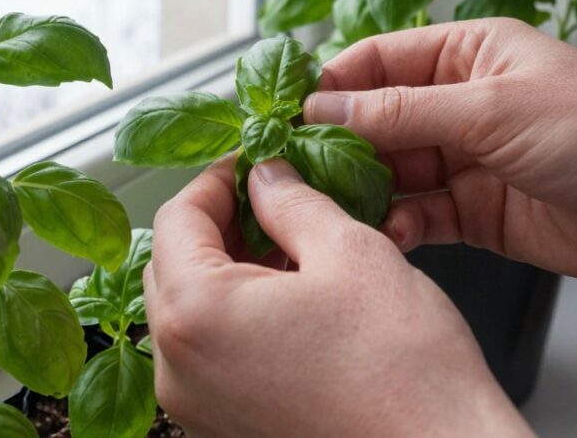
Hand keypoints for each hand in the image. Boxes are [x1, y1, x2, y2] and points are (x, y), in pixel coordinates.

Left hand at [144, 157, 532, 437]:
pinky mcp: (224, 426)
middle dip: (220, 222)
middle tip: (271, 198)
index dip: (218, 178)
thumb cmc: (403, 374)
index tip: (252, 164)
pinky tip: (291, 298)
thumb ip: (293, 202)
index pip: (177, 217)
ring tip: (289, 247)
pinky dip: (237, 314)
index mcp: (197, 316)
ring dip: (229, 267)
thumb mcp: (349, 252)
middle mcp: (181, 370)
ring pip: (191, 309)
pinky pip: (210, 353)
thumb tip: (267, 177)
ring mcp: (198, 406)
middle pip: (173, 264)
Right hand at [305, 18, 576, 290]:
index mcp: (467, 53)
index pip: (377, 61)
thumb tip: (326, 109)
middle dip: (339, 145)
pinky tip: (388, 233)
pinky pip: (418, 215)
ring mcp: (467, 159)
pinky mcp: (475, 211)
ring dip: (364, 190)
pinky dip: (397, 225)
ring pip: (392, 172)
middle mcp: (461, 103)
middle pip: (376, 120)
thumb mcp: (491, 109)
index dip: (332, 85)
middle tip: (301, 170)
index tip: (290, 114)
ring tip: (336, 208)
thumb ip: (402, 113)